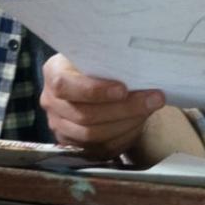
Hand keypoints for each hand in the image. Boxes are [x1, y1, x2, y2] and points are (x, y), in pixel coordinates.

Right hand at [39, 54, 164, 158]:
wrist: (95, 83)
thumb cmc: (99, 65)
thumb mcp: (99, 56)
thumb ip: (110, 62)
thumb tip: (141, 70)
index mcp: (54, 72)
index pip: (65, 86)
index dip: (94, 90)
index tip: (123, 89)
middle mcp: (51, 101)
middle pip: (84, 115)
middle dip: (123, 109)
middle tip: (153, 100)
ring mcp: (59, 125)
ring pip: (93, 135)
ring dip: (126, 124)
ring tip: (149, 110)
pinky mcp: (73, 144)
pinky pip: (99, 149)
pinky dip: (122, 137)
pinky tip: (138, 125)